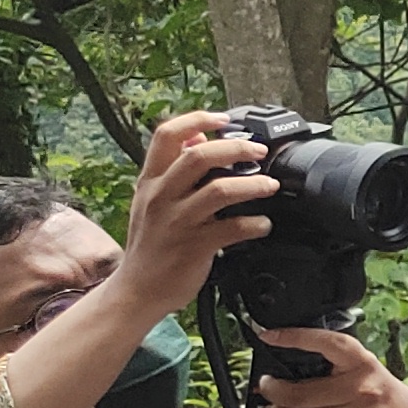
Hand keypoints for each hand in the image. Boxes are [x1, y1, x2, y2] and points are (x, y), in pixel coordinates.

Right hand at [115, 112, 276, 319]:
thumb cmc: (151, 244)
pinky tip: (263, 224)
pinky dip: (255, 224)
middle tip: (259, 151)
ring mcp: (177, 222)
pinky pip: (232, 229)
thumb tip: (197, 140)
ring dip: (253, 184)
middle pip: (198, 156)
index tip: (224, 118)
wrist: (137, 289)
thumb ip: (171, 171)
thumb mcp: (151, 201)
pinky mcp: (194, 246)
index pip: (166, 135)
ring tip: (270, 186)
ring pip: (219, 190)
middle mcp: (161, 197)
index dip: (197, 120)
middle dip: (236, 148)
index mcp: (150, 181)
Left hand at [248, 324, 407, 407]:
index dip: (294, 338)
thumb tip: (287, 361)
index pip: (326, 343)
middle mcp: (360, 389)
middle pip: (299, 393)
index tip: (269, 336)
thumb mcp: (364, 367)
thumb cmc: (381, 391)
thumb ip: (333, 362)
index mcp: (363, 363)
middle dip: (272, 391)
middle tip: (268, 387)